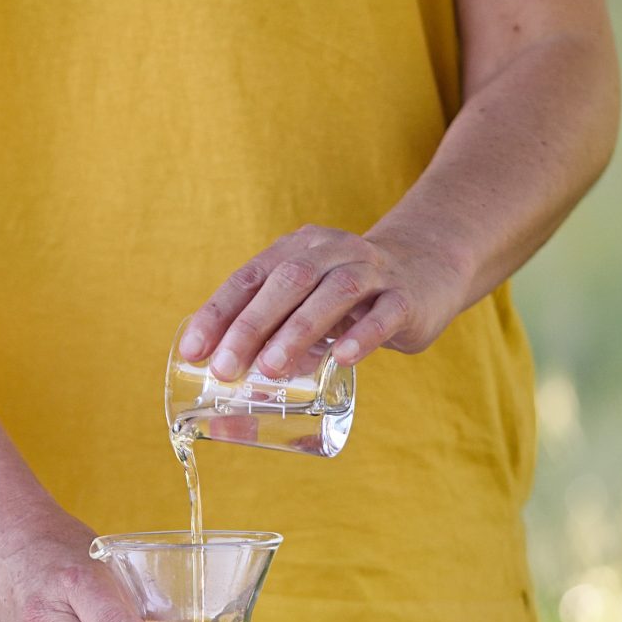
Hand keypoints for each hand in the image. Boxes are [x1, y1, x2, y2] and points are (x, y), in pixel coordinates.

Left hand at [178, 224, 469, 380]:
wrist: (427, 266)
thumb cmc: (349, 294)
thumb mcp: (306, 299)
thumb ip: (273, 326)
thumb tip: (227, 371)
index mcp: (297, 249)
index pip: (250, 277)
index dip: (219, 312)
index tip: (195, 351)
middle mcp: (331, 252)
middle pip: (287, 281)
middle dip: (251, 325)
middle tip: (226, 368)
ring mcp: (372, 271)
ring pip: (333, 294)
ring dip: (298, 331)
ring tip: (270, 368)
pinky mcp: (406, 297)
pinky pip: (384, 313)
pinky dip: (362, 335)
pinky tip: (344, 358)